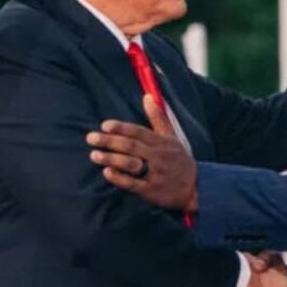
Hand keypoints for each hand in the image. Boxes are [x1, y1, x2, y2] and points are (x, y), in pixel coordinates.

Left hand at [87, 95, 197, 212]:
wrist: (196, 188)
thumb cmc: (178, 160)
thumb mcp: (172, 137)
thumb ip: (158, 117)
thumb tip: (147, 96)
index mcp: (161, 142)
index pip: (139, 132)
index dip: (121, 128)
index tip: (104, 125)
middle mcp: (158, 156)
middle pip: (131, 146)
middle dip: (110, 141)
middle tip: (91, 138)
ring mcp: (155, 174)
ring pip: (131, 164)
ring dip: (112, 159)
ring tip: (93, 155)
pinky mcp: (152, 191)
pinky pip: (134, 184)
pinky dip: (120, 178)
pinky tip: (107, 173)